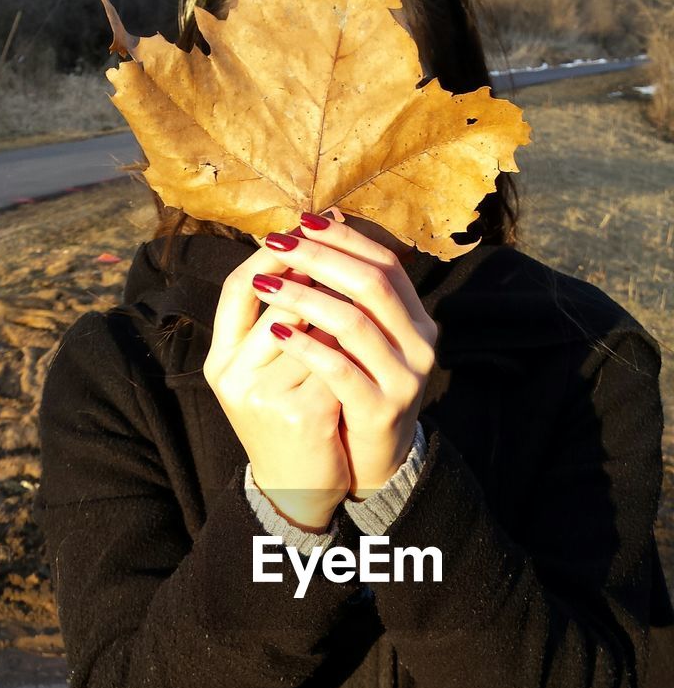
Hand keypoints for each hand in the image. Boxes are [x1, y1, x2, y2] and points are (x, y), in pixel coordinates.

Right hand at [204, 228, 350, 530]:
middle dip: (315, 270)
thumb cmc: (287, 419)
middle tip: (341, 241)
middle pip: (278, 301)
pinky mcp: (304, 416)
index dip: (271, 255)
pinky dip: (354, 347)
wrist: (298, 489)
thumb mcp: (267, 373)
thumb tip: (309, 252)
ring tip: (361, 285)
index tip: (304, 229)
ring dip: (340, 305)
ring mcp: (267, 398)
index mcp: (221, 363)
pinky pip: (336, 363)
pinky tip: (371, 334)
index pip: (237, 290)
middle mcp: (235, 378)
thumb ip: (277, 323)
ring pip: (313, 329)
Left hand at [254, 213, 438, 499]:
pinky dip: (305, 346)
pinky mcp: (381, 411)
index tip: (301, 222)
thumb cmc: (358, 393)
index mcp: (417, 321)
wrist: (374, 464)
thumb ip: (349, 296)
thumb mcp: (362, 341)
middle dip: (320, 258)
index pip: (384, 263)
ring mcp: (404, 380)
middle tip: (278, 243)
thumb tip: (319, 227)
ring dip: (304, 297)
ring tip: (267, 282)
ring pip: (354, 323)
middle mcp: (420, 345)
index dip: (343, 240)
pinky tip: (276, 332)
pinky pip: (339, 370)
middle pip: (371, 284)